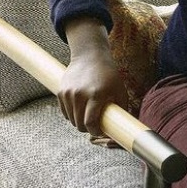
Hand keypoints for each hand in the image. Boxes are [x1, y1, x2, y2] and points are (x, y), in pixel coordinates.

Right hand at [58, 18, 129, 137]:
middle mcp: (80, 94)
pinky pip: (65, 111)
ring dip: (78, 122)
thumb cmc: (108, 74)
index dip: (95, 131)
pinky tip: (79, 111)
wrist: (89, 55)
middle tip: (94, 127)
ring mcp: (69, 92)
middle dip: (87, 129)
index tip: (100, 132)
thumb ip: (122, 108)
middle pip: (79, 123)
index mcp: (96, 95)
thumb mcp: (120, 90)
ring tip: (87, 117)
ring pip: (71, 119)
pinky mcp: (61, 91)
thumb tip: (125, 126)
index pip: (90, 122)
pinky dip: (71, 115)